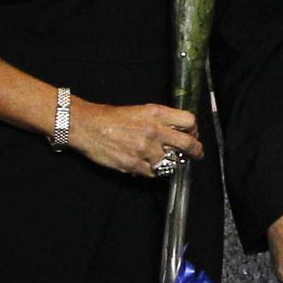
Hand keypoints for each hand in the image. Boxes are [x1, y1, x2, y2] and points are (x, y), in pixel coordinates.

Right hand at [68, 99, 199, 177]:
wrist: (87, 126)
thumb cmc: (111, 117)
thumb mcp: (141, 110)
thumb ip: (161, 120)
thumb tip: (178, 132)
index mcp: (156, 114)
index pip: (189, 121)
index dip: (194, 130)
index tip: (193, 135)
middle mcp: (154, 131)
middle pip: (188, 144)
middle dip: (196, 151)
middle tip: (196, 155)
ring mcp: (145, 149)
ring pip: (172, 162)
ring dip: (170, 162)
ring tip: (164, 159)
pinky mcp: (134, 164)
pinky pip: (154, 173)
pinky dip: (153, 170)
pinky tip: (148, 164)